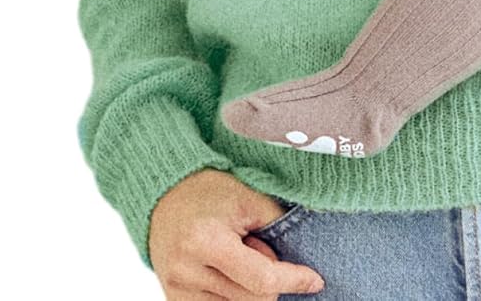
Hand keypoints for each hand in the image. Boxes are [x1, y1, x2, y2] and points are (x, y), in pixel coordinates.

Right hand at [149, 167, 324, 297]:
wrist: (165, 194)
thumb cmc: (210, 191)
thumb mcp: (248, 197)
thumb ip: (275, 226)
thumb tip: (299, 258)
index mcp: (206, 242)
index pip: (262, 279)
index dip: (293, 281)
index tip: (315, 281)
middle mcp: (187, 272)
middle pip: (252, 299)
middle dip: (268, 278)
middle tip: (256, 245)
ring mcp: (178, 290)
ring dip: (250, 287)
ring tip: (238, 254)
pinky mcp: (173, 299)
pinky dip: (234, 295)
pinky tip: (230, 272)